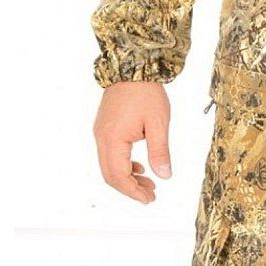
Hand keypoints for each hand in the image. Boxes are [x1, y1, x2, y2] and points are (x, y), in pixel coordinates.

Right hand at [93, 81, 171, 203]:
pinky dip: (123, 164)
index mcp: (113, 139)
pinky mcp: (104, 128)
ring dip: (127, 176)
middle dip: (130, 187)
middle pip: (110, 174)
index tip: (148, 198)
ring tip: (148, 181)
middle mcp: (102, 138)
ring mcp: (101, 133)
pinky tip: (139, 165)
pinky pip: (109, 154)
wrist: (133, 67)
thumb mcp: (158, 123)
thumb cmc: (146, 92)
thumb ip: (160, 151)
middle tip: (150, 193)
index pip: (119, 176)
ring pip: (109, 165)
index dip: (133, 191)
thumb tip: (164, 175)